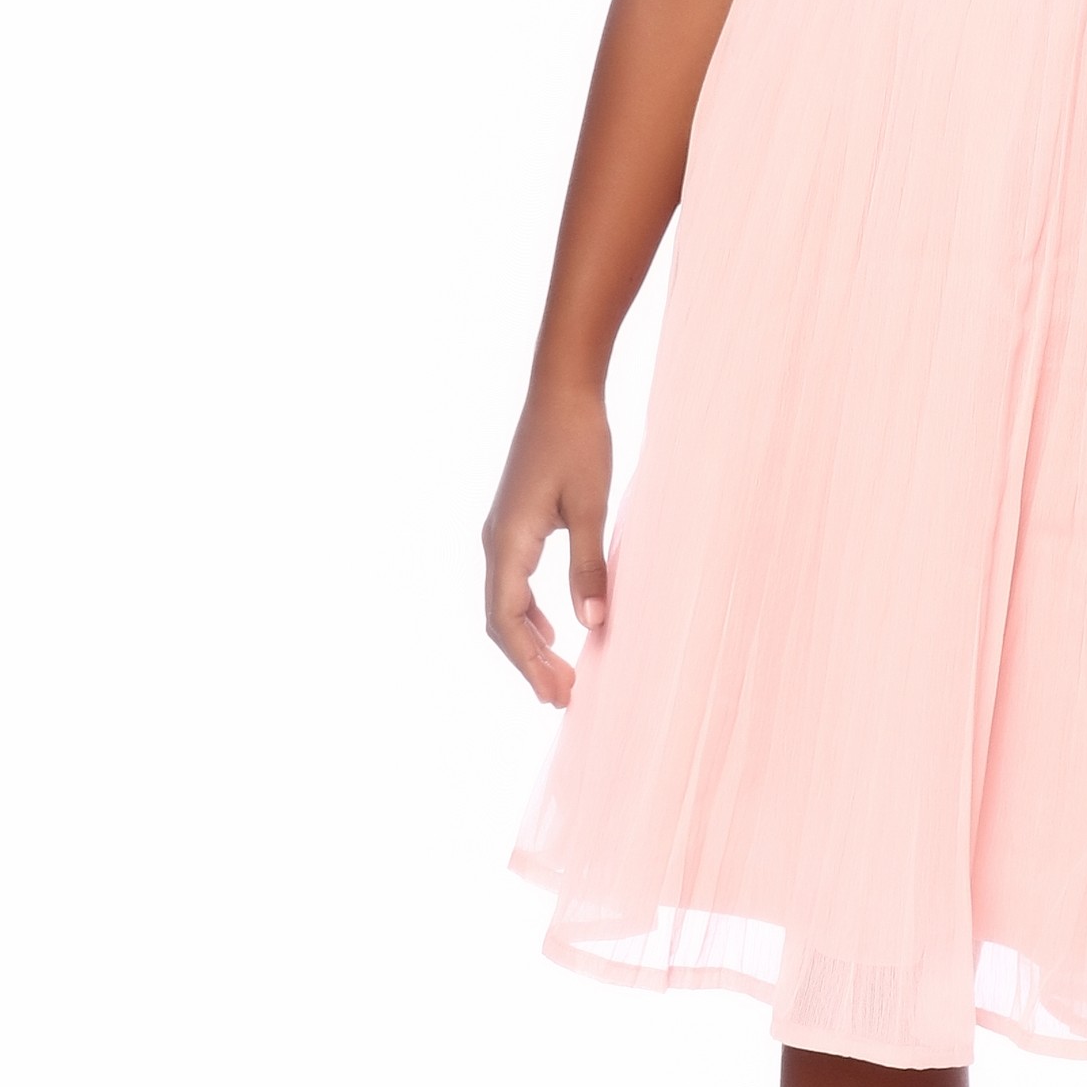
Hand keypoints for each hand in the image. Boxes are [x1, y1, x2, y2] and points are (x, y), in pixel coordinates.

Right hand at [482, 377, 613, 704]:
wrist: (561, 388)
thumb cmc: (579, 441)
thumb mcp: (591, 506)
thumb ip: (588, 566)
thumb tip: (592, 624)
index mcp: (507, 541)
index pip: (506, 620)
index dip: (529, 662)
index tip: (556, 695)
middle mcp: (495, 541)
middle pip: (500, 620)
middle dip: (529, 662)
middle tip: (563, 698)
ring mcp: (501, 532)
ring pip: (504, 603)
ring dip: (530, 640)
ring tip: (560, 673)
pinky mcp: (514, 522)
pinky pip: (513, 582)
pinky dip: (530, 613)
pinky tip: (554, 627)